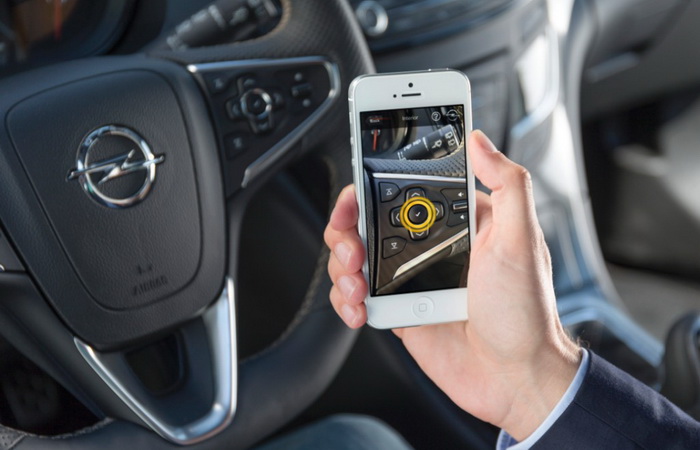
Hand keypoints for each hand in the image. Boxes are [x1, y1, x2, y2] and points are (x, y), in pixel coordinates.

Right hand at [323, 130, 580, 439]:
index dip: (371, 184)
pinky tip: (359, 309)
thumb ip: (507, 184)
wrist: (516, 379)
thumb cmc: (526, 313)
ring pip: (356, 257)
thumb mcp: (521, 240)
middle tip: (351, 246)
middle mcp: (431, 246)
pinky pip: (357, 296)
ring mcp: (410, 278)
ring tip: (357, 285)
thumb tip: (479, 140)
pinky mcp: (398, 309)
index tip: (356, 191)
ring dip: (343, 267)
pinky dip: (346, 300)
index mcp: (458, 222)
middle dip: (346, 228)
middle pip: (369, 220)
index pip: (404, 188)